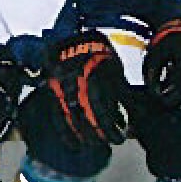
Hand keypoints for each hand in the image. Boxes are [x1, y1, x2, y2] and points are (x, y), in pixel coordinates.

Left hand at [41, 31, 129, 146]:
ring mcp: (94, 81)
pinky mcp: (112, 76)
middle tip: (100, 144)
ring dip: (110, 129)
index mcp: (57, 86)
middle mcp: (75, 86)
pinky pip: (120, 99)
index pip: (62, 117)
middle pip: (84, 118)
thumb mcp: (50, 74)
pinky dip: (126, 112)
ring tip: (117, 139)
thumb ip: (55, 94)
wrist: (80, 34)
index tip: (75, 146)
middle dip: (93, 135)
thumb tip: (60, 112)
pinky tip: (130, 123)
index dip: (69, 134)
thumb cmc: (63, 55)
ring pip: (103, 112)